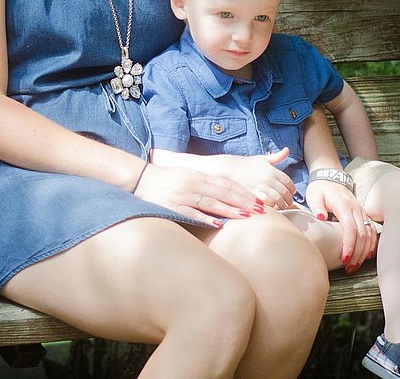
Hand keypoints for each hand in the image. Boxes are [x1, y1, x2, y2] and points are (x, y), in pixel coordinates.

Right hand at [134, 163, 263, 226]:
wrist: (140, 178)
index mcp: (198, 175)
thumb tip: (227, 194)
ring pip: (211, 202)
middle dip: (243, 201)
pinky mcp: (172, 207)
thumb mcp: (187, 176)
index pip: (226, 184)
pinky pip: (191, 213)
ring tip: (245, 216)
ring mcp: (182, 195)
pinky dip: (205, 218)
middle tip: (259, 210)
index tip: (258, 200)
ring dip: (230, 210)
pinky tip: (219, 223)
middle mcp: (192, 183)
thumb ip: (205, 183)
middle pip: (223, 193)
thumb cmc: (166, 179)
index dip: (243, 192)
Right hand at [208, 148, 295, 208]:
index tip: (292, 192)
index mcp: (271, 169)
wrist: (229, 169)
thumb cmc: (246, 164)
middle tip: (289, 203)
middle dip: (289, 199)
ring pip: (277, 199)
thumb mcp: (262, 159)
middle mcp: (268, 178)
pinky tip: (271, 207)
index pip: (288, 182)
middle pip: (284, 192)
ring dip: (282, 205)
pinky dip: (272, 207)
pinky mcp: (253, 195)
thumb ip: (276, 156)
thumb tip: (287, 150)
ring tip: (282, 206)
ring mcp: (260, 187)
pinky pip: (267, 204)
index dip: (292, 189)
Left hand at [306, 179, 376, 272]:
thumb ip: (317, 206)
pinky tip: (366, 256)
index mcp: (344, 205)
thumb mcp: (315, 195)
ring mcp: (361, 211)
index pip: (351, 228)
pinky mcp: (362, 214)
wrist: (330, 177)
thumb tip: (321, 217)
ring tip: (355, 266)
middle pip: (362, 234)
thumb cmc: (320, 188)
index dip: (349, 245)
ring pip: (369, 234)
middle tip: (349, 268)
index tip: (344, 258)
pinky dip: (371, 244)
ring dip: (364, 251)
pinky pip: (371, 230)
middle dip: (357, 253)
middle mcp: (356, 209)